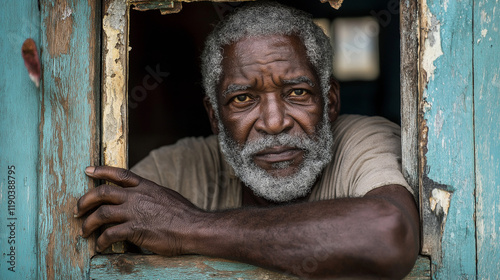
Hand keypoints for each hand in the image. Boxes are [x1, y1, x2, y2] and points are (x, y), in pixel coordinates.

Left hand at [74, 166, 202, 254]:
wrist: (193, 227)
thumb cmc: (185, 215)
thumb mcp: (166, 196)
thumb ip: (151, 195)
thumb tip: (145, 197)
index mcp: (145, 186)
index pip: (119, 174)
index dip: (101, 171)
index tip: (87, 171)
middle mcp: (136, 196)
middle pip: (102, 192)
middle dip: (85, 200)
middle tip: (77, 209)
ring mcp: (134, 212)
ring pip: (101, 214)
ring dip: (88, 224)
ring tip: (84, 231)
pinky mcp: (135, 229)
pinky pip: (110, 234)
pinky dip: (102, 241)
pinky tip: (101, 246)